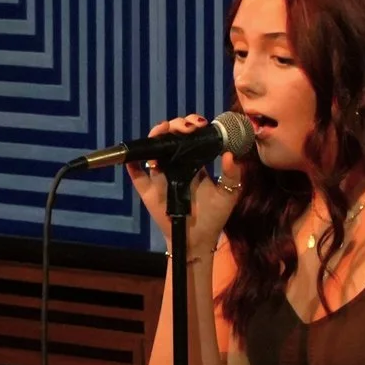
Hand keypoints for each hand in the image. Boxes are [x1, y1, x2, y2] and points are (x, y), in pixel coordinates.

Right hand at [128, 114, 242, 244]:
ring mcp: (160, 176)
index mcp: (195, 162)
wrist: (198, 240)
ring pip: (152, 150)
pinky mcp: (148, 190)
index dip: (192, 125)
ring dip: (155, 137)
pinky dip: (131, 164)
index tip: (198, 124)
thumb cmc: (214, 216)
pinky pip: (136, 175)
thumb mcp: (228, 194)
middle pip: (170, 138)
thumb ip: (232, 174)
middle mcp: (176, 165)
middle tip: (185, 127)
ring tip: (163, 132)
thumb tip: (230, 154)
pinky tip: (135, 157)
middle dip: (175, 125)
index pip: (191, 137)